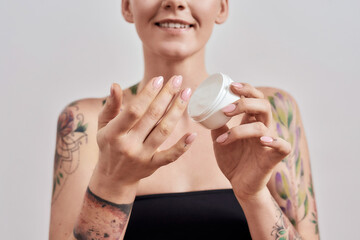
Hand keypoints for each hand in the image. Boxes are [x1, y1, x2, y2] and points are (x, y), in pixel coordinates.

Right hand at [91, 76, 195, 198]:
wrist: (113, 178)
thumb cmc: (109, 146)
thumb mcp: (103, 126)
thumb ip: (110, 106)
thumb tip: (116, 85)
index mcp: (114, 133)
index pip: (134, 110)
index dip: (147, 93)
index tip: (159, 79)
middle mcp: (128, 145)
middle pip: (152, 117)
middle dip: (167, 96)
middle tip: (178, 79)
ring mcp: (142, 156)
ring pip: (163, 131)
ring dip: (177, 111)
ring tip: (186, 94)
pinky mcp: (153, 165)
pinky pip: (170, 156)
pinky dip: (182, 146)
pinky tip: (193, 134)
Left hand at [211, 82, 290, 200]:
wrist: (240, 185)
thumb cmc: (233, 160)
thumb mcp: (220, 140)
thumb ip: (217, 126)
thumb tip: (207, 111)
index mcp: (251, 121)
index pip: (254, 98)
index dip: (246, 89)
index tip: (231, 85)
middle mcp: (262, 128)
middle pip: (263, 105)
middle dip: (245, 102)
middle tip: (226, 108)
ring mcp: (268, 142)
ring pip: (262, 126)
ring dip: (240, 130)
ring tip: (222, 138)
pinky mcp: (274, 158)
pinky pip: (283, 146)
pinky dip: (275, 141)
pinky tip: (263, 140)